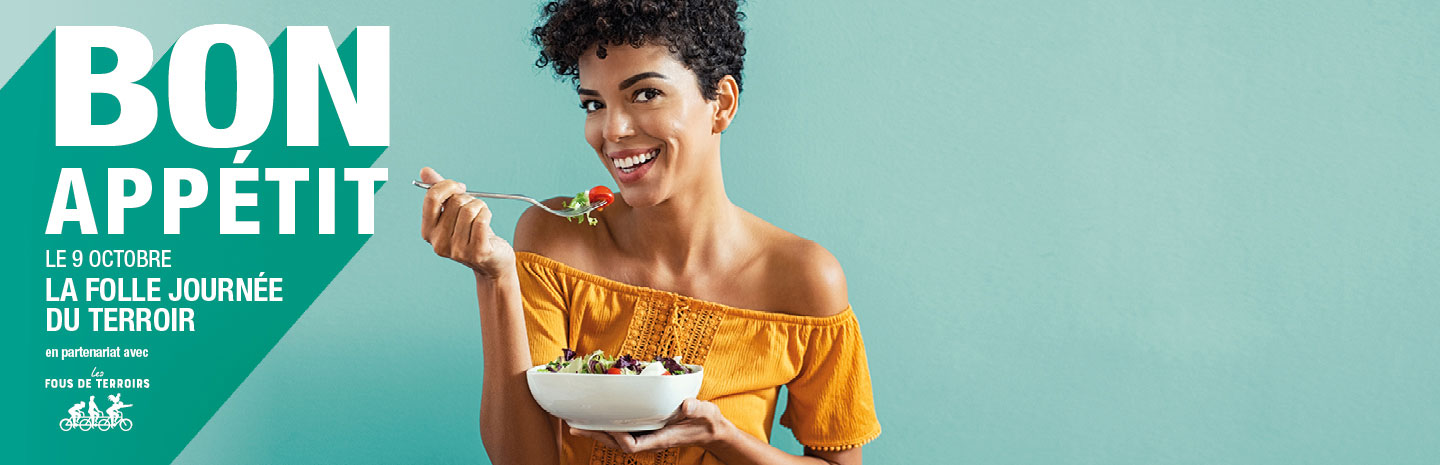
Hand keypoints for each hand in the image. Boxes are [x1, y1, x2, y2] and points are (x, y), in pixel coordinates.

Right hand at [419, 167, 515, 279]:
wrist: (492, 262)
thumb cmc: (472, 233)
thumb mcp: (453, 213)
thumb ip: (440, 192)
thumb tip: (425, 171)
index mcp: (428, 232)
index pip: (432, 198)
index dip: (447, 186)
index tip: (459, 187)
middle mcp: (439, 243)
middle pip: (454, 202)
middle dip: (468, 198)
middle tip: (474, 207)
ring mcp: (458, 250)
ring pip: (469, 210)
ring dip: (480, 206)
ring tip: (481, 214)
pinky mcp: (477, 253)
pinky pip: (481, 220)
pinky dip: (487, 214)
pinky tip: (488, 220)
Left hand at [568, 398, 733, 453]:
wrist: (711, 430)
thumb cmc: (707, 422)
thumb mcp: (706, 413)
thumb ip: (697, 409)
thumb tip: (686, 404)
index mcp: (662, 437)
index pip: (634, 445)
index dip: (619, 438)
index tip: (609, 426)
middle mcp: (651, 439)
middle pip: (618, 444)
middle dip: (598, 436)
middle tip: (576, 427)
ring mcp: (648, 435)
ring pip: (618, 439)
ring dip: (599, 432)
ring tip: (578, 424)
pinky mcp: (648, 429)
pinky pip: (624, 431)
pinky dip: (609, 426)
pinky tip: (598, 418)